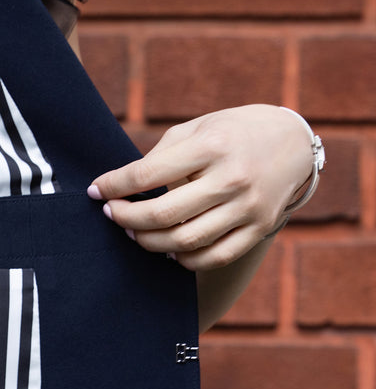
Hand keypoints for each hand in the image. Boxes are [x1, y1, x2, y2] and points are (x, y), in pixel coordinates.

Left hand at [88, 104, 313, 270]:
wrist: (294, 143)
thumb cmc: (233, 133)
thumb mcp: (197, 128)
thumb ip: (161, 156)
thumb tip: (123, 186)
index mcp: (211, 146)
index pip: (148, 174)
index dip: (114, 185)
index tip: (96, 191)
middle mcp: (231, 179)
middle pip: (163, 214)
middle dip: (127, 218)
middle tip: (112, 214)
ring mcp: (248, 208)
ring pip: (185, 241)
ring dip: (149, 242)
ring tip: (134, 232)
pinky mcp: (259, 229)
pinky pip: (214, 257)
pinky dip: (184, 259)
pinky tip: (168, 249)